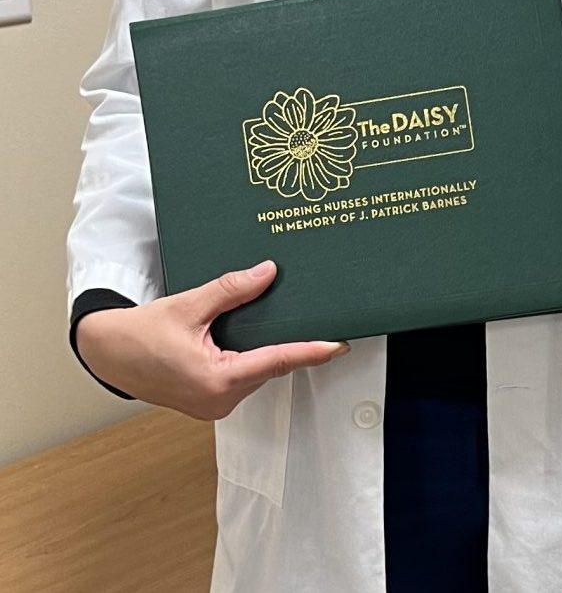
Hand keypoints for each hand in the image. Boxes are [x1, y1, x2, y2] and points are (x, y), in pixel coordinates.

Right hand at [75, 260, 348, 418]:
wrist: (109, 353)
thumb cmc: (141, 333)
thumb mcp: (190, 305)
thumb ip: (231, 290)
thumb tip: (268, 272)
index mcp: (217, 380)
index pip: (275, 361)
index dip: (310, 351)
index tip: (337, 345)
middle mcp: (219, 400)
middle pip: (268, 366)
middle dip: (289, 343)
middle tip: (316, 318)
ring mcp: (214, 406)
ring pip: (256, 373)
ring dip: (266, 350)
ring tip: (281, 321)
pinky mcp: (208, 402)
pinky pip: (241, 378)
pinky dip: (250, 358)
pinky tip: (251, 336)